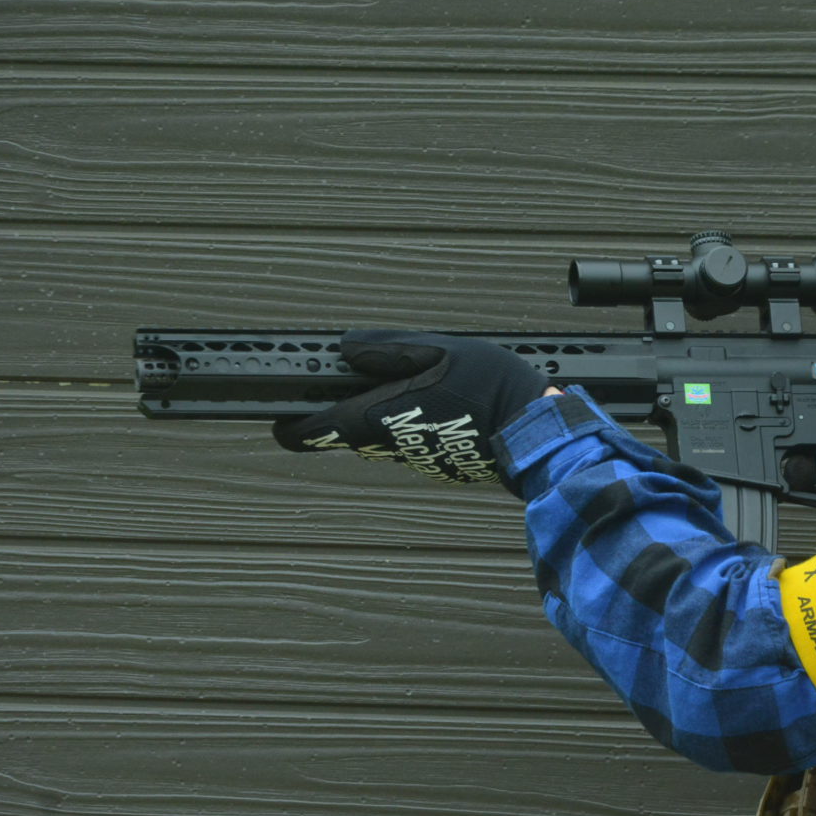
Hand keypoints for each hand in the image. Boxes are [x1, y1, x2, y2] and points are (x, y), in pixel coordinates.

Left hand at [272, 330, 548, 483]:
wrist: (538, 432)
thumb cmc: (492, 388)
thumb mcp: (438, 350)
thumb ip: (387, 350)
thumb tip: (344, 350)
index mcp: (381, 417)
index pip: (314, 430)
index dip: (290, 424)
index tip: (278, 417)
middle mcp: (392, 446)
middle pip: (350, 430)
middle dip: (350, 405)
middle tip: (360, 378)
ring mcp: (417, 459)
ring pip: (384, 436)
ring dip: (391, 412)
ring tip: (422, 385)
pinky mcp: (440, 465)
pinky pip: (416, 441)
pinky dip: (421, 424)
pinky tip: (448, 405)